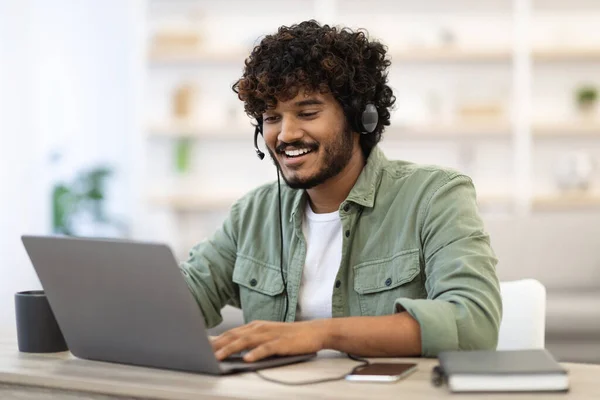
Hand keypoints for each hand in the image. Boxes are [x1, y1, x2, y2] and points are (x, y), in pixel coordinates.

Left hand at [212, 319, 330, 361]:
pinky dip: (256, 353)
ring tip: (218, 357)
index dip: (215, 339)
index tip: (200, 346)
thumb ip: (249, 340)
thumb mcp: (266, 335)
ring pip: (247, 341)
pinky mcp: (282, 342)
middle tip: (202, 352)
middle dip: (218, 344)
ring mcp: (271, 334)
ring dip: (231, 349)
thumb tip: (230, 348)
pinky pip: (267, 348)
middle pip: (235, 336)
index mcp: (255, 326)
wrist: (313, 331)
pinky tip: (247, 358)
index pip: (231, 333)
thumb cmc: (289, 336)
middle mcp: (260, 328)